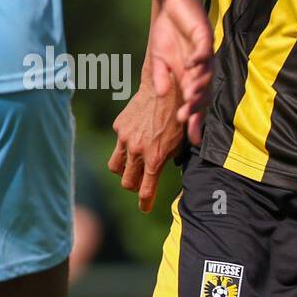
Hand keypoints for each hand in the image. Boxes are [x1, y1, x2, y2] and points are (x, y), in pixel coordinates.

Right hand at [109, 75, 185, 212]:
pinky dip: (125, 146)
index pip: (146, 189)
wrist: (166, 88)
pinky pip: (118, 143)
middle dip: (133, 187)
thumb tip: (164, 168)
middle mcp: (137, 152)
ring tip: (132, 167)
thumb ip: (169, 159)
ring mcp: (125, 139)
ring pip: (115, 166)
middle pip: (127, 181)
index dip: (145, 202)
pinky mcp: (119, 126)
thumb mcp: (180, 143)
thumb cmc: (179, 117)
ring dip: (123, 171)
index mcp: (155, 159)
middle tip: (139, 185)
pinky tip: (136, 137)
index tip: (145, 208)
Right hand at [149, 0, 213, 142]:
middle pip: (203, 93)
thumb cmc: (167, 34)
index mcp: (190, 79)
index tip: (192, 140)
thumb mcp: (159, 60)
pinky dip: (199, 58)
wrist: (173, 5)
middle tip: (183, 119)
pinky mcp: (205, 36)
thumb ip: (161, 77)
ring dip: (198, 85)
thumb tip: (162, 94)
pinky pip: (204, 50)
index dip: (195, 121)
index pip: (195, 103)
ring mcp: (205, 54)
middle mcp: (201, 70)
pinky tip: (190, 65)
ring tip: (189, 96)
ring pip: (206, 74)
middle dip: (194, 107)